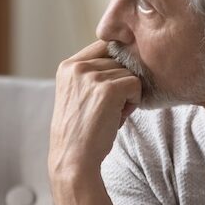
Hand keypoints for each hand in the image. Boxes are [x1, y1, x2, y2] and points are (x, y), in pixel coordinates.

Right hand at [49, 40, 141, 182]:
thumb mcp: (79, 94)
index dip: (116, 64)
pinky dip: (133, 102)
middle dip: (121, 83)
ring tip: (111, 114)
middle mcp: (77, 66)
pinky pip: (136, 85)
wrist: (74, 159)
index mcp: (67, 65)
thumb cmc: (82, 130)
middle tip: (110, 107)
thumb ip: (94, 74)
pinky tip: (119, 117)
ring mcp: (91, 76)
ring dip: (128, 94)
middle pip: (119, 60)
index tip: (113, 88)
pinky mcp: (107, 89)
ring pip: (129, 73)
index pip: (104, 46)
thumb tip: (128, 56)